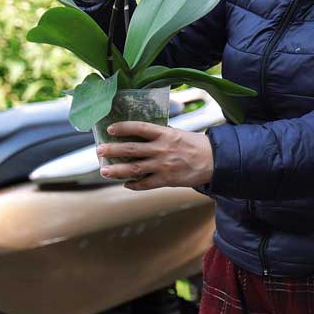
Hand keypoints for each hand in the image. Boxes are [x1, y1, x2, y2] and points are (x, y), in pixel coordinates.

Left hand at [97, 121, 213, 190]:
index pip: (140, 128)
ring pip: (134, 169)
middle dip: (112, 150)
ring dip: (116, 170)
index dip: (124, 127)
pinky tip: (125, 183)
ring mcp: (163, 166)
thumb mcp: (179, 134)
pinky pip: (145, 184)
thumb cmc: (197, 145)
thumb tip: (141, 135)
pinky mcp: (167, 180)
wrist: (215, 161)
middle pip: (131, 150)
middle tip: (99, 150)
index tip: (111, 128)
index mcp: (166, 134)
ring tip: (104, 170)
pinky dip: (133, 185)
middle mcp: (162, 149)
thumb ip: (161, 135)